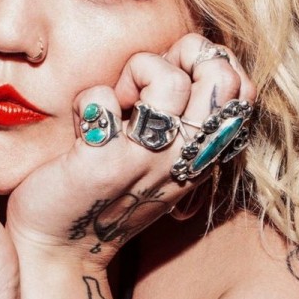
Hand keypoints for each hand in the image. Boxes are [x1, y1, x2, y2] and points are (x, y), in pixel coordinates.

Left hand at [7, 34, 255, 269]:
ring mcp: (148, 161)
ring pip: (168, 80)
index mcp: (201, 153)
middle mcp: (186, 158)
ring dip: (134, 72)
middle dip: (180, 55)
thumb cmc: (105, 186)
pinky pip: (102, 99)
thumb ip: (180, 112)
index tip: (170, 69)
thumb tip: (188, 53)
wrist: (58, 245)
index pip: (240, 86)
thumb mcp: (158, 153)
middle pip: (221, 76)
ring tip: (117, 101)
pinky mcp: (105, 164)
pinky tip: (82, 128)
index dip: (206, 60)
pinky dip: (85, 102)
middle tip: (145, 81)